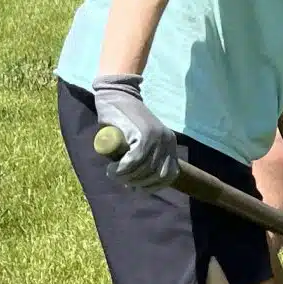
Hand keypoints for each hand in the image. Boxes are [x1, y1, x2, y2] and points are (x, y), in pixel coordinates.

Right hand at [92, 75, 180, 190]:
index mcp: (170, 143)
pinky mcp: (142, 135)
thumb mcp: (140, 140)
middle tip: (121, 179)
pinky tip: (112, 169)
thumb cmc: (125, 120)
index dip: (153, 186)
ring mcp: (156, 137)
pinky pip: (133, 162)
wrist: (117, 95)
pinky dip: (121, 170)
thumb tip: (135, 187)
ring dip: (126, 177)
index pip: (169, 175)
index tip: (138, 188)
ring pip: (143, 170)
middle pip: (155, 175)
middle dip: (136, 183)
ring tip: (114, 173)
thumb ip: (143, 159)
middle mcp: (166, 141)